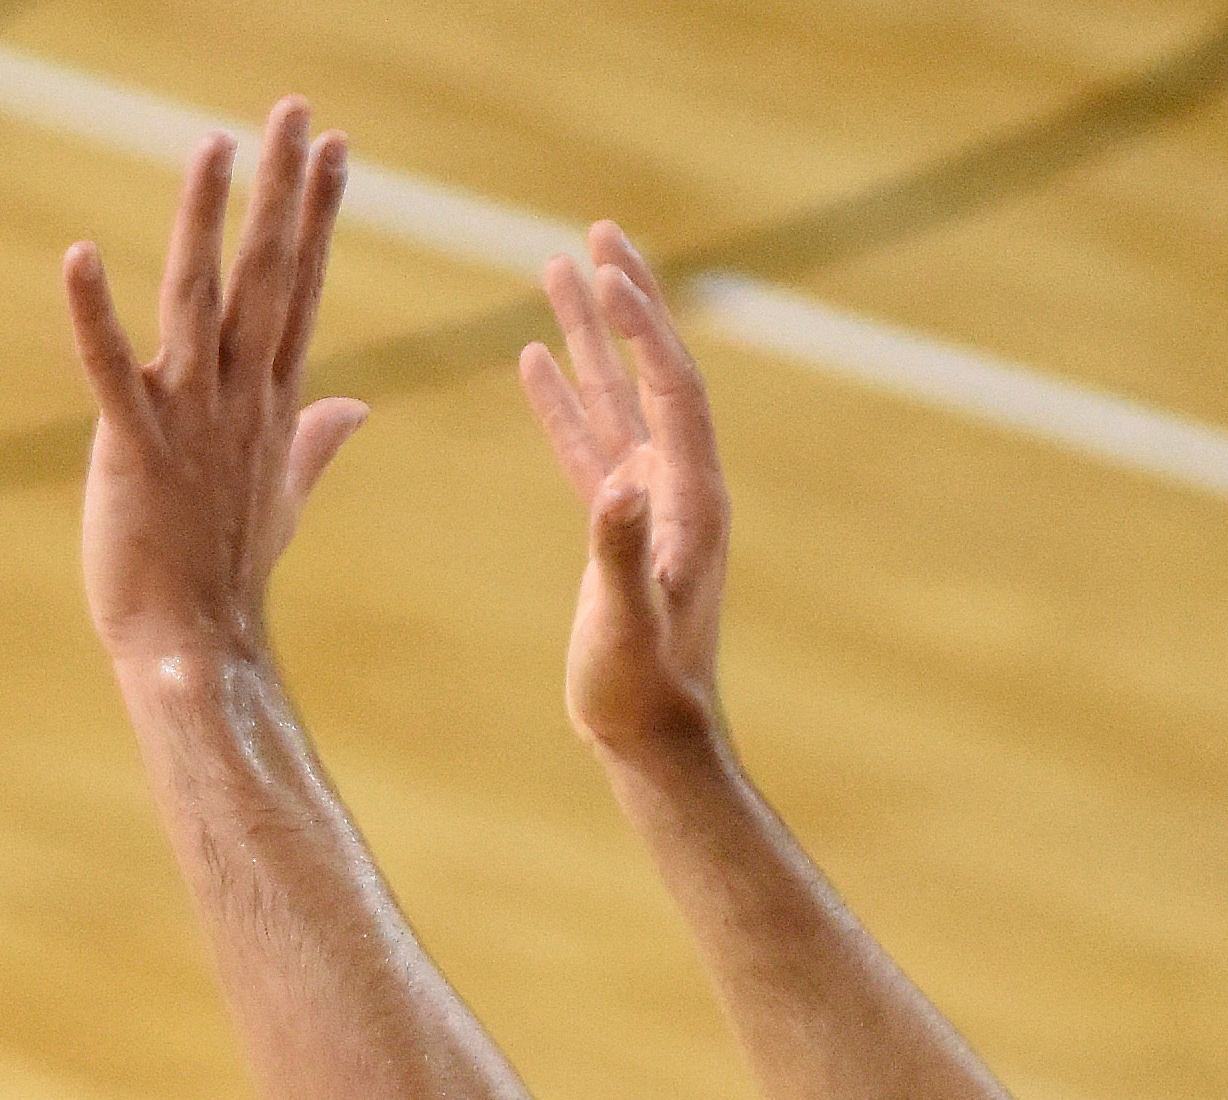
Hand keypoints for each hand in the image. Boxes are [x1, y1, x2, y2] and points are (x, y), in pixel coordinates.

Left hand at [62, 100, 372, 666]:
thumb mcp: (286, 494)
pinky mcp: (132, 450)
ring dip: (205, 220)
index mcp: (273, 402)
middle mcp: (239, 399)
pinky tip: (79, 254)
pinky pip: (109, 371)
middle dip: (281, 191)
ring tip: (213, 144)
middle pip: (268, 275)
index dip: (317, 215)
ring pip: (200, 301)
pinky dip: (92, 314)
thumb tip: (356, 405)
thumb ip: (317, 440)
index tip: (333, 148)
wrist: (195, 648)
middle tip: (292, 111)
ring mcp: (188, 421)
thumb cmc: (231, 575)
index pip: (302, 289)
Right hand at [513, 225, 730, 757]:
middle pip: (650, 369)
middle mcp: (677, 482)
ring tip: (558, 271)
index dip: (642, 326)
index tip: (608, 266)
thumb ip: (623, 549)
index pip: (669, 386)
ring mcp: (646, 497)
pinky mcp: (615, 520)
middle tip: (598, 234)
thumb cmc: (642, 687)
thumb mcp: (630, 620)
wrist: (651, 736)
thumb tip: (619, 484)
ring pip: (614, 395)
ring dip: (589, 334)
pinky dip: (564, 397)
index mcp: (691, 495)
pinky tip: (536, 358)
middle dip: (625, 301)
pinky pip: (588, 440)